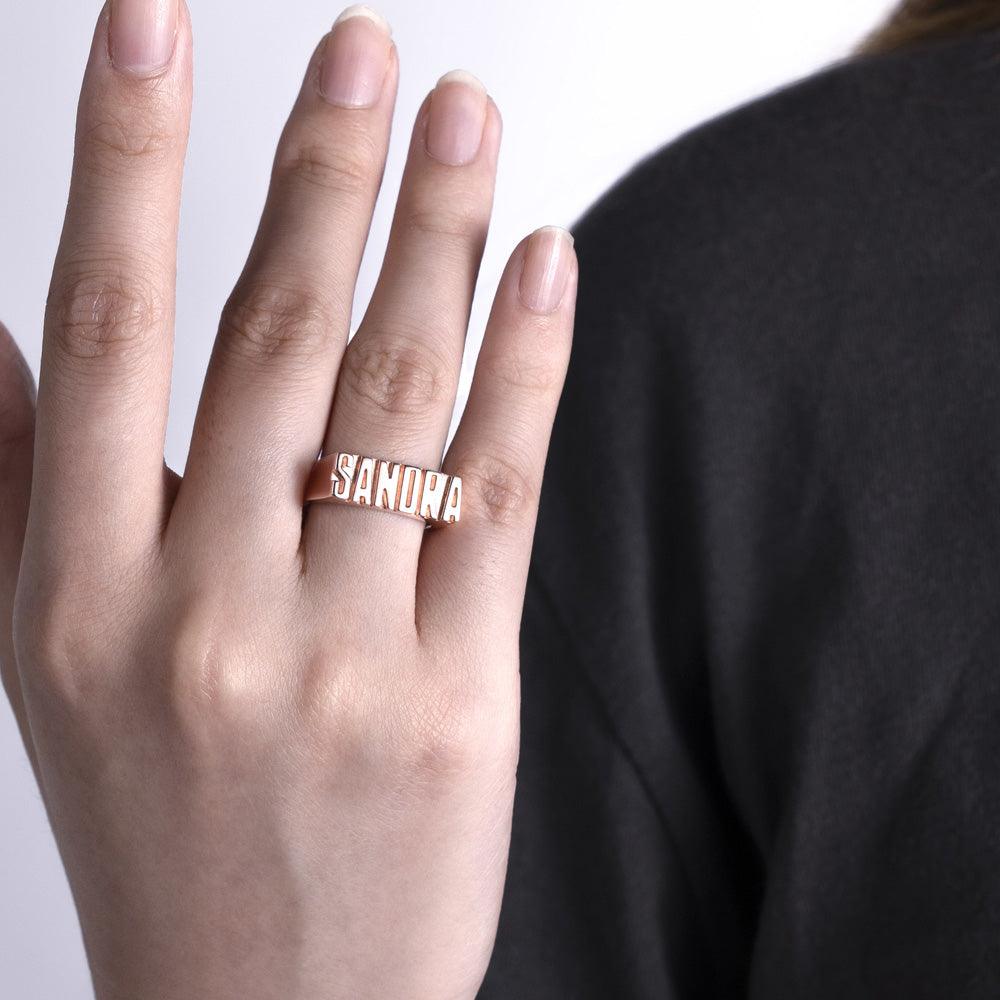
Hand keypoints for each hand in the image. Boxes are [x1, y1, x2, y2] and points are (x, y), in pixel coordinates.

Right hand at [0, 3, 575, 997]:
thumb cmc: (170, 829)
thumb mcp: (50, 667)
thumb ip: (29, 486)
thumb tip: (4, 326)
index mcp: (79, 596)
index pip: (102, 327)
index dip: (128, 158)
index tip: (155, 26)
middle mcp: (201, 617)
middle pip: (271, 339)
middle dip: (321, 174)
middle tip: (369, 52)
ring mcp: (337, 658)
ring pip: (396, 399)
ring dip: (439, 238)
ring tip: (468, 122)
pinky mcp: (456, 698)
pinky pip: (497, 494)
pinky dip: (527, 365)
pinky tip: (544, 267)